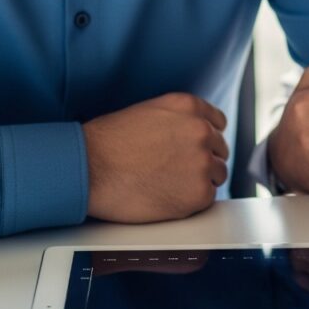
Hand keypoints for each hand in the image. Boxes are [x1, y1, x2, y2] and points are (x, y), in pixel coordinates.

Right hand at [83, 93, 228, 222]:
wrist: (89, 169)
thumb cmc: (107, 143)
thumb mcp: (148, 113)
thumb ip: (176, 120)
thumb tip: (189, 136)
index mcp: (188, 107)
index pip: (217, 123)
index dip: (206, 138)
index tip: (197, 148)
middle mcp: (200, 130)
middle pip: (219, 150)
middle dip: (203, 160)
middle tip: (178, 171)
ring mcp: (201, 162)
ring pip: (217, 175)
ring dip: (199, 181)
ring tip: (170, 185)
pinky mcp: (198, 193)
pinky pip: (206, 199)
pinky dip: (190, 201)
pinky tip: (167, 197)